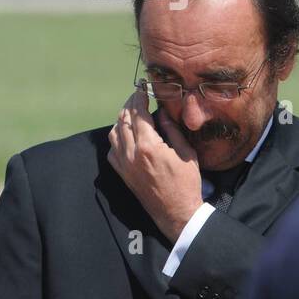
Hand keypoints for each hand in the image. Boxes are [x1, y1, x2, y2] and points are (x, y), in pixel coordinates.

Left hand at [107, 91, 203, 241]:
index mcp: (148, 146)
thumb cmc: (186, 183)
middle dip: (130, 104)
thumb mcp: (186, 153)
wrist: (175, 212)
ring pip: (114, 132)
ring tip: (132, 111)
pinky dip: (117, 136)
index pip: (138, 113)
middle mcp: (130, 153)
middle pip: (123, 120)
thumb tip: (161, 112)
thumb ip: (172, 130)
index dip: (139, 96)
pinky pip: (112, 149)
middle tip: (138, 94)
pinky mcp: (121, 172)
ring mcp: (123, 164)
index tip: (142, 86)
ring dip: (122, 118)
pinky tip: (126, 132)